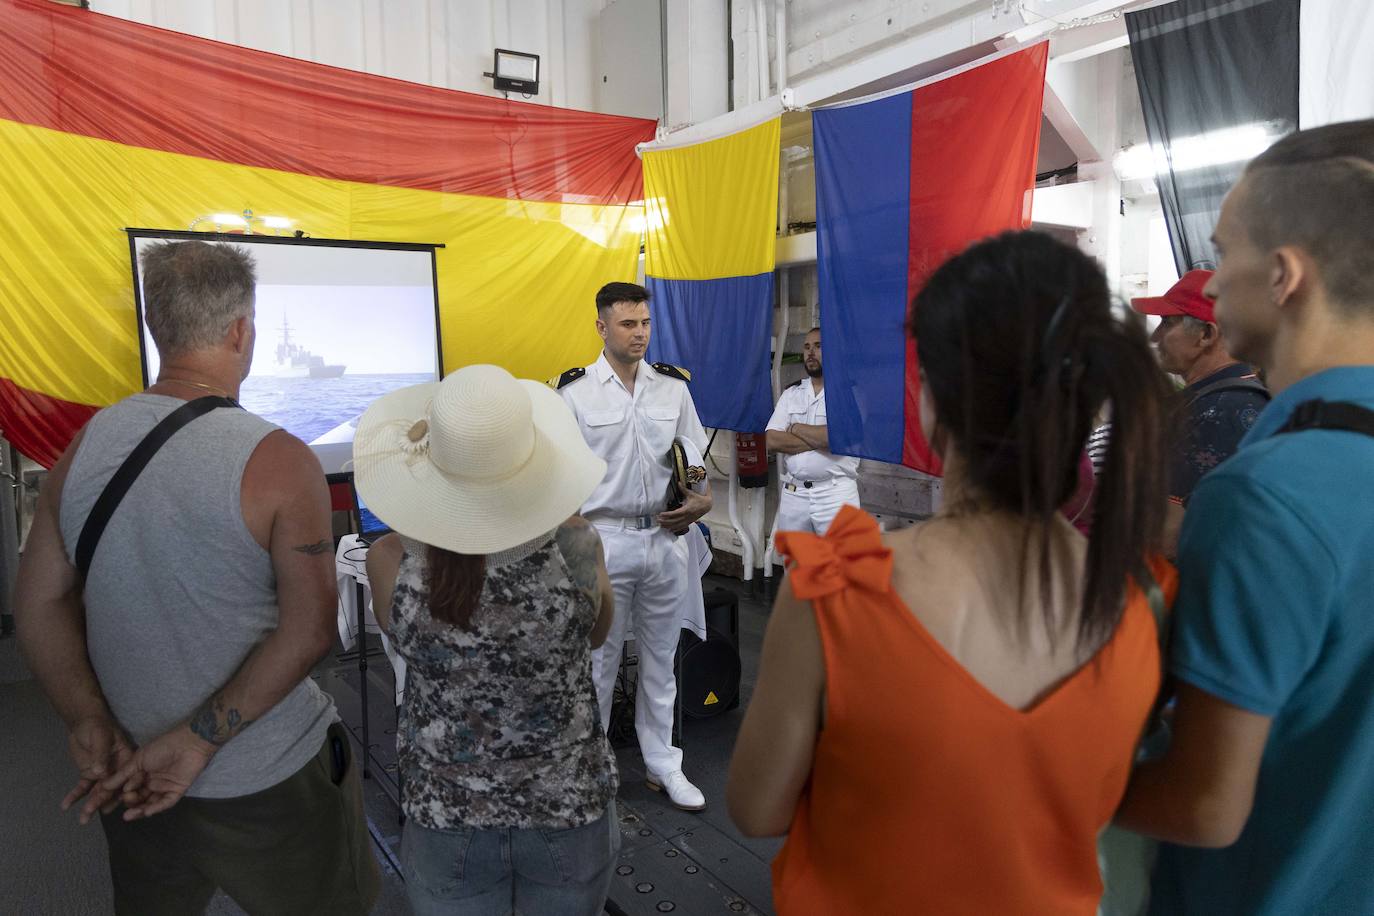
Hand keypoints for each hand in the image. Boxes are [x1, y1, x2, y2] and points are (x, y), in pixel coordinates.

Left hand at [62, 715, 133, 823]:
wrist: (82, 723)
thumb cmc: (97, 726)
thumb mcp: (101, 737)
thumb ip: (101, 754)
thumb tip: (100, 773)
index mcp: (127, 759)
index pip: (127, 777)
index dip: (123, 789)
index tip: (117, 801)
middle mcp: (117, 770)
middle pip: (112, 788)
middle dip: (102, 802)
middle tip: (93, 812)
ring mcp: (103, 774)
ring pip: (98, 792)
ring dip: (90, 806)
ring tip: (83, 819)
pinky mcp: (89, 776)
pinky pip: (83, 788)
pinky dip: (75, 797)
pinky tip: (66, 805)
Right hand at [100, 726, 217, 821]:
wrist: (187, 742)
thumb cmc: (162, 747)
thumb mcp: (138, 760)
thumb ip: (123, 774)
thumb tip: (104, 786)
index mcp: (142, 774)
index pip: (128, 788)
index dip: (120, 794)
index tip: (110, 800)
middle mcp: (152, 783)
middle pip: (138, 798)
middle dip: (130, 801)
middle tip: (126, 798)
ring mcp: (165, 788)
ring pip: (150, 803)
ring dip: (140, 810)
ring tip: (128, 815)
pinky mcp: (177, 792)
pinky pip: (165, 803)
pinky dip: (155, 808)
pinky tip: (145, 812)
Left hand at [658, 488, 711, 534]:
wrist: (707, 505)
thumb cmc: (699, 499)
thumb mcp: (691, 494)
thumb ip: (684, 489)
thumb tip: (678, 482)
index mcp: (687, 509)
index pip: (675, 513)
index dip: (668, 515)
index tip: (661, 514)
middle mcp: (687, 516)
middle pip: (675, 521)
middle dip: (665, 521)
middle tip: (657, 520)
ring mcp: (688, 520)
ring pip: (677, 525)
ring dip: (668, 526)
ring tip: (661, 525)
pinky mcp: (690, 522)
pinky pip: (681, 527)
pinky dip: (675, 529)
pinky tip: (669, 530)